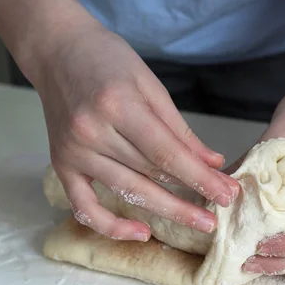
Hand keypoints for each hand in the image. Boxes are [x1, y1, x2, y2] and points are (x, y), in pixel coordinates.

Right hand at [34, 24, 238, 240]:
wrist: (57, 50)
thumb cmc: (109, 61)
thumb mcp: (151, 86)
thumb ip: (180, 129)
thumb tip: (212, 164)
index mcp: (118, 105)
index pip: (167, 154)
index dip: (199, 178)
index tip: (226, 194)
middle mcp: (92, 132)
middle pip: (150, 175)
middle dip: (190, 198)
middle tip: (218, 217)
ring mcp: (73, 152)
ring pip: (127, 191)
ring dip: (166, 211)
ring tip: (199, 223)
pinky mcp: (61, 165)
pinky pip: (84, 206)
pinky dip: (110, 226)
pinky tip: (141, 233)